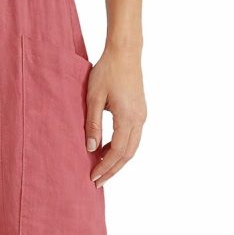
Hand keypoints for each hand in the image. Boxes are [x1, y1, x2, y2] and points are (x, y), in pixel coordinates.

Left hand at [85, 46, 146, 186]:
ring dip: (117, 161)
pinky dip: (121, 149)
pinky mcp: (140, 112)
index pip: (117, 151)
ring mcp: (142, 115)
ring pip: (132, 147)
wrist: (125, 52)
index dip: (105, 167)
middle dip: (112, 170)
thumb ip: (92, 124)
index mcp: (128, 117)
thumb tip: (91, 149)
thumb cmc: (107, 71)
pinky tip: (107, 151)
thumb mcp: (93, 98)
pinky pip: (133, 138)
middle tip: (97, 182)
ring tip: (101, 170)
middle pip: (128, 154)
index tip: (93, 177)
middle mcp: (139, 119)